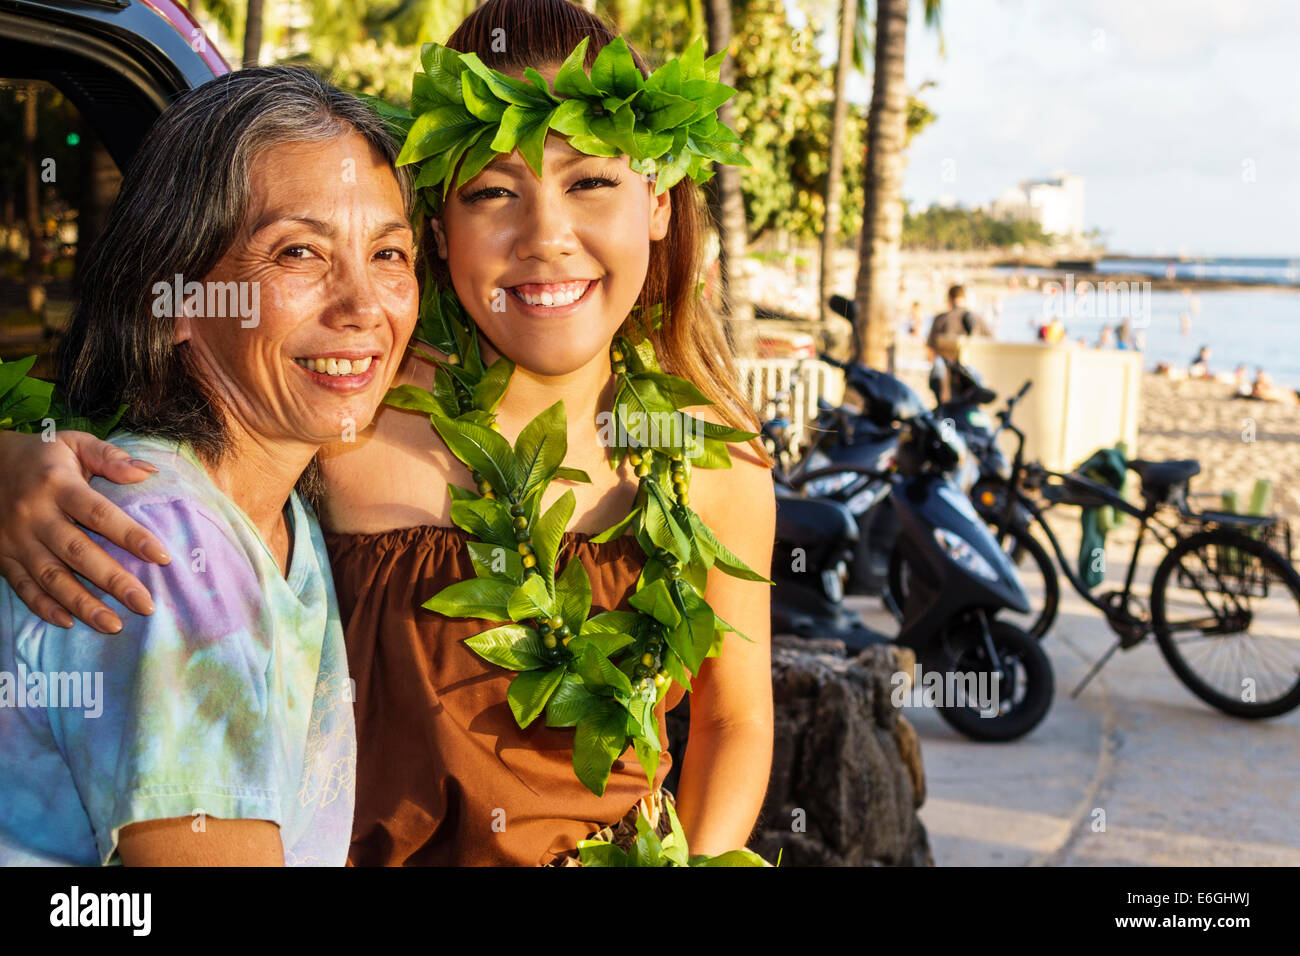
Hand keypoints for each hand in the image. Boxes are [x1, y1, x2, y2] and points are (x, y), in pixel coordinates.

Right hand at [0, 429, 169, 631]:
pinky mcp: (3, 557)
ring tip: (114, 625)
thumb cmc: (42, 456)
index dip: (131, 535)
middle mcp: (35, 515)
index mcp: (58, 485)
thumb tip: (148, 472)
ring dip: (83, 604)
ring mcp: (16, 539)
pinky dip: (43, 607)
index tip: (161, 557)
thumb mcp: (73, 443)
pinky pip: (22, 587)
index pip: (99, 513)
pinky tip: (69, 623)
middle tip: (145, 604)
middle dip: (113, 581)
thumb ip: (110, 456)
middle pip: (77, 553)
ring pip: (51, 578)